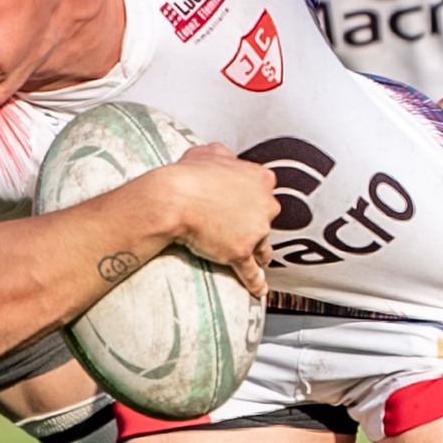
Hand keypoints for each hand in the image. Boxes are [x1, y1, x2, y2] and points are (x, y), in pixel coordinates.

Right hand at [161, 143, 276, 299]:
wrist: (175, 198)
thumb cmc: (189, 175)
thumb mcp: (208, 152)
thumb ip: (224, 155)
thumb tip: (225, 157)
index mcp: (260, 178)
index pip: (265, 190)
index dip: (255, 199)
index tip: (250, 205)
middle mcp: (265, 203)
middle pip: (267, 218)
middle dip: (259, 225)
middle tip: (246, 231)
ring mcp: (255, 230)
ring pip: (263, 246)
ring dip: (260, 254)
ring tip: (258, 261)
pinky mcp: (242, 252)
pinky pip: (252, 272)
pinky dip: (256, 282)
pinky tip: (259, 289)